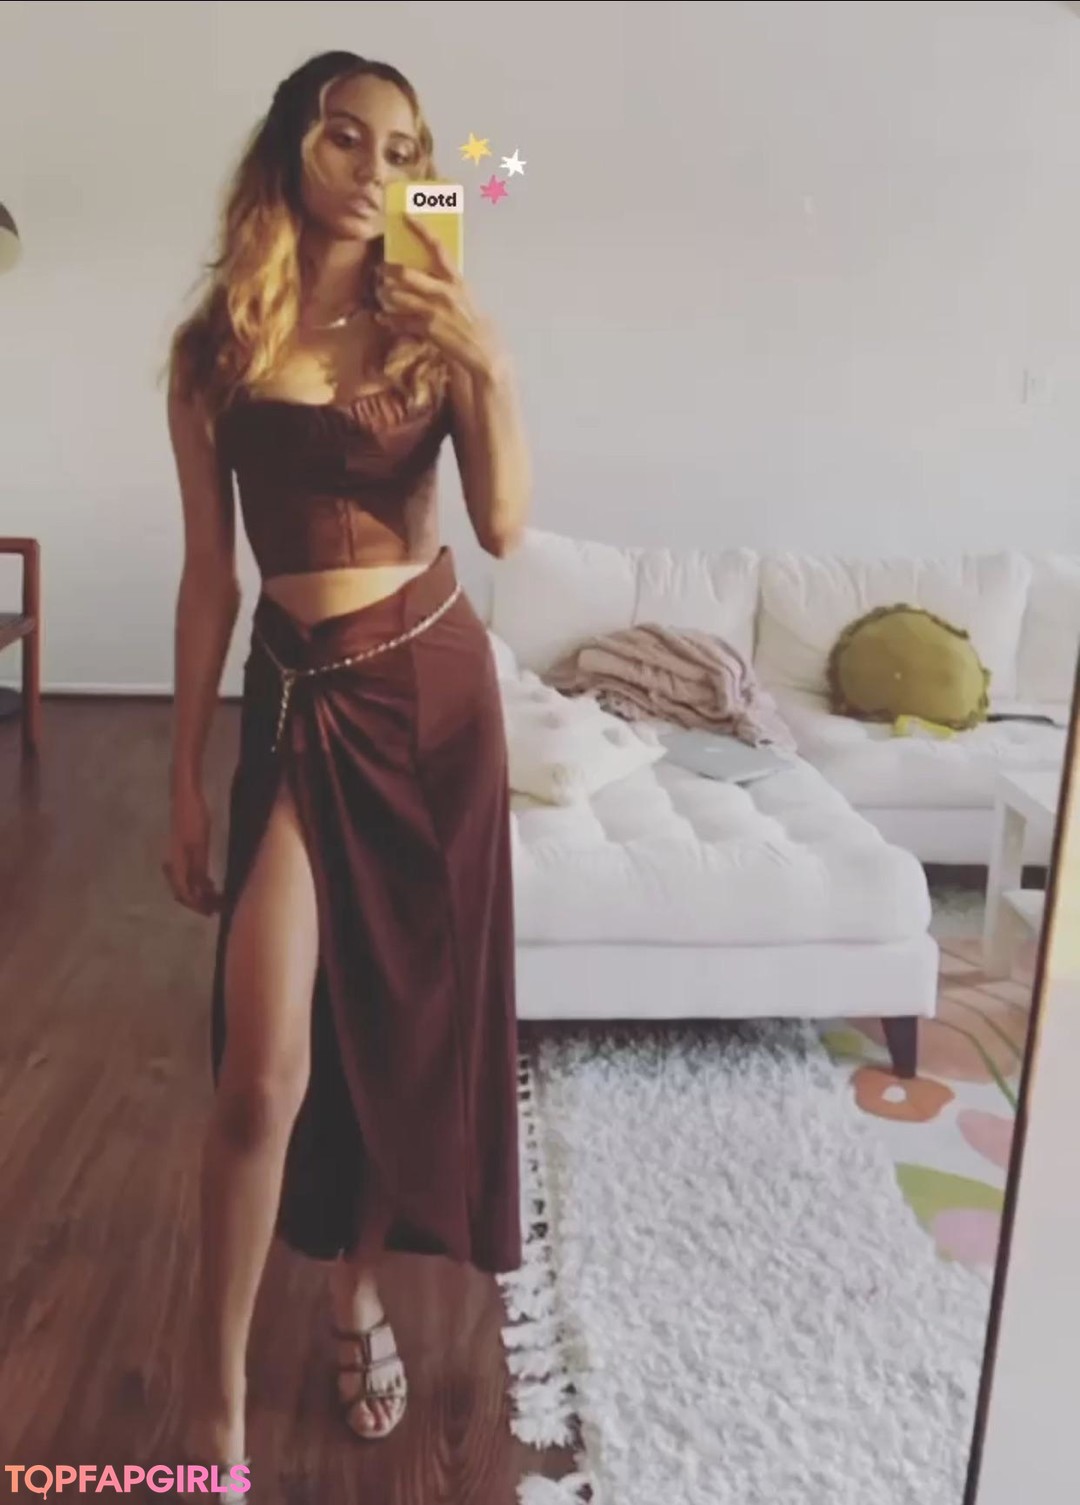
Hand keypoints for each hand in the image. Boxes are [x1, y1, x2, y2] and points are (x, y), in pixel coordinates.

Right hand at [163, 784, 221, 915]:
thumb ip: (197, 868)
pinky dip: (199, 881)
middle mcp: (175, 861)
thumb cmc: (193, 817)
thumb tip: (199, 892)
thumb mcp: (199, 844)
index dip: (196, 905)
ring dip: (200, 892)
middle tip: (216, 910)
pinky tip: (210, 883)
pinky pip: (189, 872)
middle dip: (198, 902)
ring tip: (216, 899)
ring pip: (186, 882)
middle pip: (183, 890)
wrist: (186, 795)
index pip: (183, 892)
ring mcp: (178, 855)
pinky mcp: (183, 849)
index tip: (210, 912)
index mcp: (177, 862)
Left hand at [376, 218, 506, 381]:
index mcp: (456, 280)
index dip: (420, 229)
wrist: (484, 351)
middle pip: (407, 274)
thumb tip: (429, 274)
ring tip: (380, 294)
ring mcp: (434, 311)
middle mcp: (444, 291)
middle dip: (389, 271)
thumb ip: (447, 284)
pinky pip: (400, 321)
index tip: (406, 215)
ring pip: (399, 297)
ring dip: (385, 295)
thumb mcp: (466, 297)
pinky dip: (389, 319)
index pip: (437, 248)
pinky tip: (382, 318)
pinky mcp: (427, 329)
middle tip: (381, 270)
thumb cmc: (475, 324)